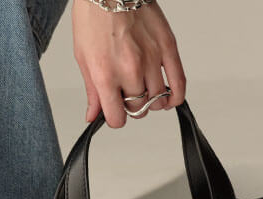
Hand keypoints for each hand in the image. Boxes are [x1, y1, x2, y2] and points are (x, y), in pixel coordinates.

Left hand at [72, 0, 185, 127]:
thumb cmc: (93, 16)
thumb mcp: (83, 57)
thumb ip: (92, 91)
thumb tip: (92, 115)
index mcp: (105, 75)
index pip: (117, 119)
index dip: (115, 118)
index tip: (115, 111)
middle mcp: (129, 70)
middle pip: (139, 110)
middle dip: (133, 107)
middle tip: (128, 95)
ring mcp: (151, 59)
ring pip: (158, 100)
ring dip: (152, 101)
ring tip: (145, 91)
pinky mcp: (167, 47)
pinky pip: (179, 83)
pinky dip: (175, 97)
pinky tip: (169, 99)